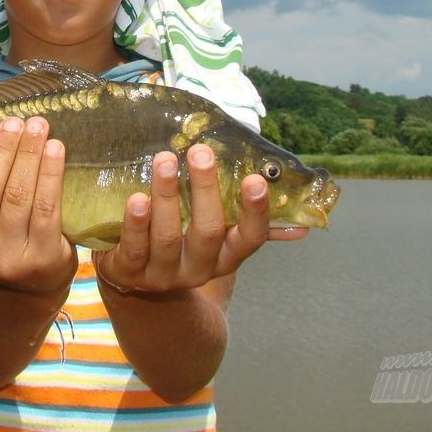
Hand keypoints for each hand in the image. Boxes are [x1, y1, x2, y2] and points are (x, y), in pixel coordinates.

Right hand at [0, 116, 76, 294]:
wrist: (27, 284)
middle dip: (2, 150)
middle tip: (15, 121)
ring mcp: (6, 263)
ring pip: (16, 197)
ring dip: (28, 155)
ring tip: (37, 127)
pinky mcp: (40, 261)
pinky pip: (45, 209)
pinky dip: (50, 173)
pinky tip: (56, 149)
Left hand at [93, 144, 306, 293]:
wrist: (134, 279)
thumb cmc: (180, 239)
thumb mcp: (215, 235)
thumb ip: (248, 222)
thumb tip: (304, 224)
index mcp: (225, 256)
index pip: (249, 238)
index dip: (255, 212)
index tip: (254, 179)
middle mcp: (198, 268)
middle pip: (208, 232)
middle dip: (205, 190)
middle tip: (200, 151)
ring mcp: (161, 274)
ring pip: (168, 238)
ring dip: (167, 196)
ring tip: (164, 160)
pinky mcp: (128, 272)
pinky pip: (133, 248)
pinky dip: (135, 223)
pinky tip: (137, 198)